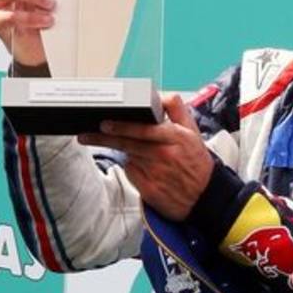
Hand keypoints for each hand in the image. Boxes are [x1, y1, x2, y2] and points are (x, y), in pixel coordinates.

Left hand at [77, 94, 214, 220]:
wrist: (206, 197)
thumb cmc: (196, 162)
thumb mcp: (193, 132)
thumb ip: (177, 110)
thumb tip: (161, 95)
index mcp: (176, 137)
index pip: (144, 129)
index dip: (123, 126)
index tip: (105, 122)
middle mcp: (164, 154)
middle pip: (128, 143)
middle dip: (104, 138)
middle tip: (86, 135)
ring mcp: (156, 173)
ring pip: (128, 156)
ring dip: (116, 149)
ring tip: (96, 141)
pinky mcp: (149, 189)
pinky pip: (131, 172)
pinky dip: (130, 166)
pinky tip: (137, 165)